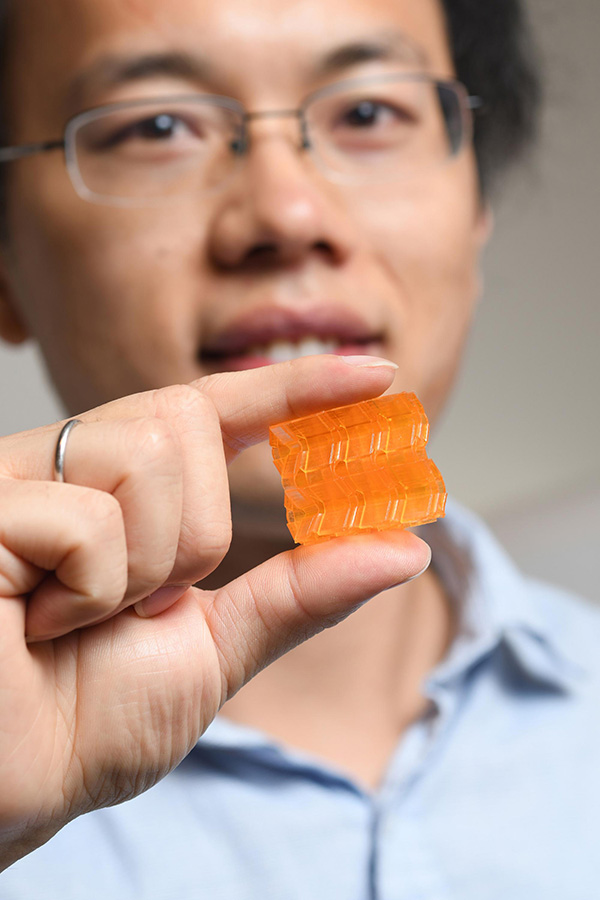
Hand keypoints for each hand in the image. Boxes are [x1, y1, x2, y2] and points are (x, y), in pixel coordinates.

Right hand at [0, 355, 429, 868]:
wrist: (5, 791)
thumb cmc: (87, 721)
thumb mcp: (217, 647)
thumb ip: (300, 590)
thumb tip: (404, 549)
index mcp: (125, 489)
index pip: (216, 408)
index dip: (296, 387)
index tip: (379, 376)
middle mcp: (73, 466)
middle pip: (186, 422)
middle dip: (193, 534)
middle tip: (142, 604)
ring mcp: (24, 477)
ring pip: (149, 454)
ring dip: (145, 567)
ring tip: (80, 618)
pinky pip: (89, 517)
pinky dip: (89, 593)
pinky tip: (36, 624)